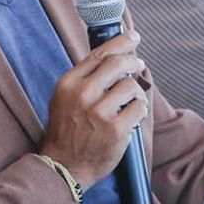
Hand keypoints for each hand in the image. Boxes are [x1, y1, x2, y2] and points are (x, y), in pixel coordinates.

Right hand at [40, 31, 148, 190]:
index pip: (98, 54)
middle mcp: (82, 94)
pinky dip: (140, 109)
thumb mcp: (64, 98)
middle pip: (118, 63)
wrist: (63, 166)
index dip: (120, 42)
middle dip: (133, 60)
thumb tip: (112, 58)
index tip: (133, 37)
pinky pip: (139, 107)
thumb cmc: (66, 131)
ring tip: (132, 100)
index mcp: (68, 83)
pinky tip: (133, 115)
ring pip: (132, 86)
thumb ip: (84, 79)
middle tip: (138, 64)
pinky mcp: (116, 130)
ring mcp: (99, 113)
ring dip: (136, 91)